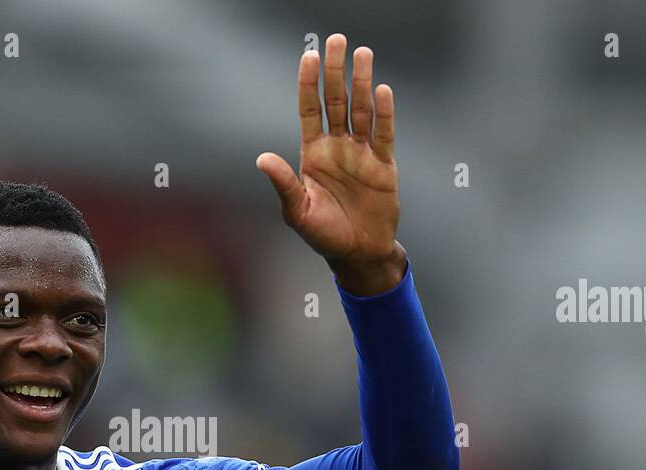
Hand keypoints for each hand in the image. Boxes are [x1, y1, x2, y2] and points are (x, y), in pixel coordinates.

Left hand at [256, 33, 405, 295]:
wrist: (358, 254)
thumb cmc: (324, 235)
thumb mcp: (298, 212)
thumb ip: (284, 183)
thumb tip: (261, 159)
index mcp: (314, 155)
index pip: (309, 111)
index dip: (308, 84)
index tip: (308, 56)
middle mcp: (338, 148)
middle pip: (336, 102)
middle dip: (335, 71)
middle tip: (337, 40)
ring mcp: (362, 154)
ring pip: (361, 111)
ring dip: (362, 83)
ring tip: (363, 53)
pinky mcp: (384, 166)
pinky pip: (384, 134)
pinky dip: (384, 114)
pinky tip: (382, 91)